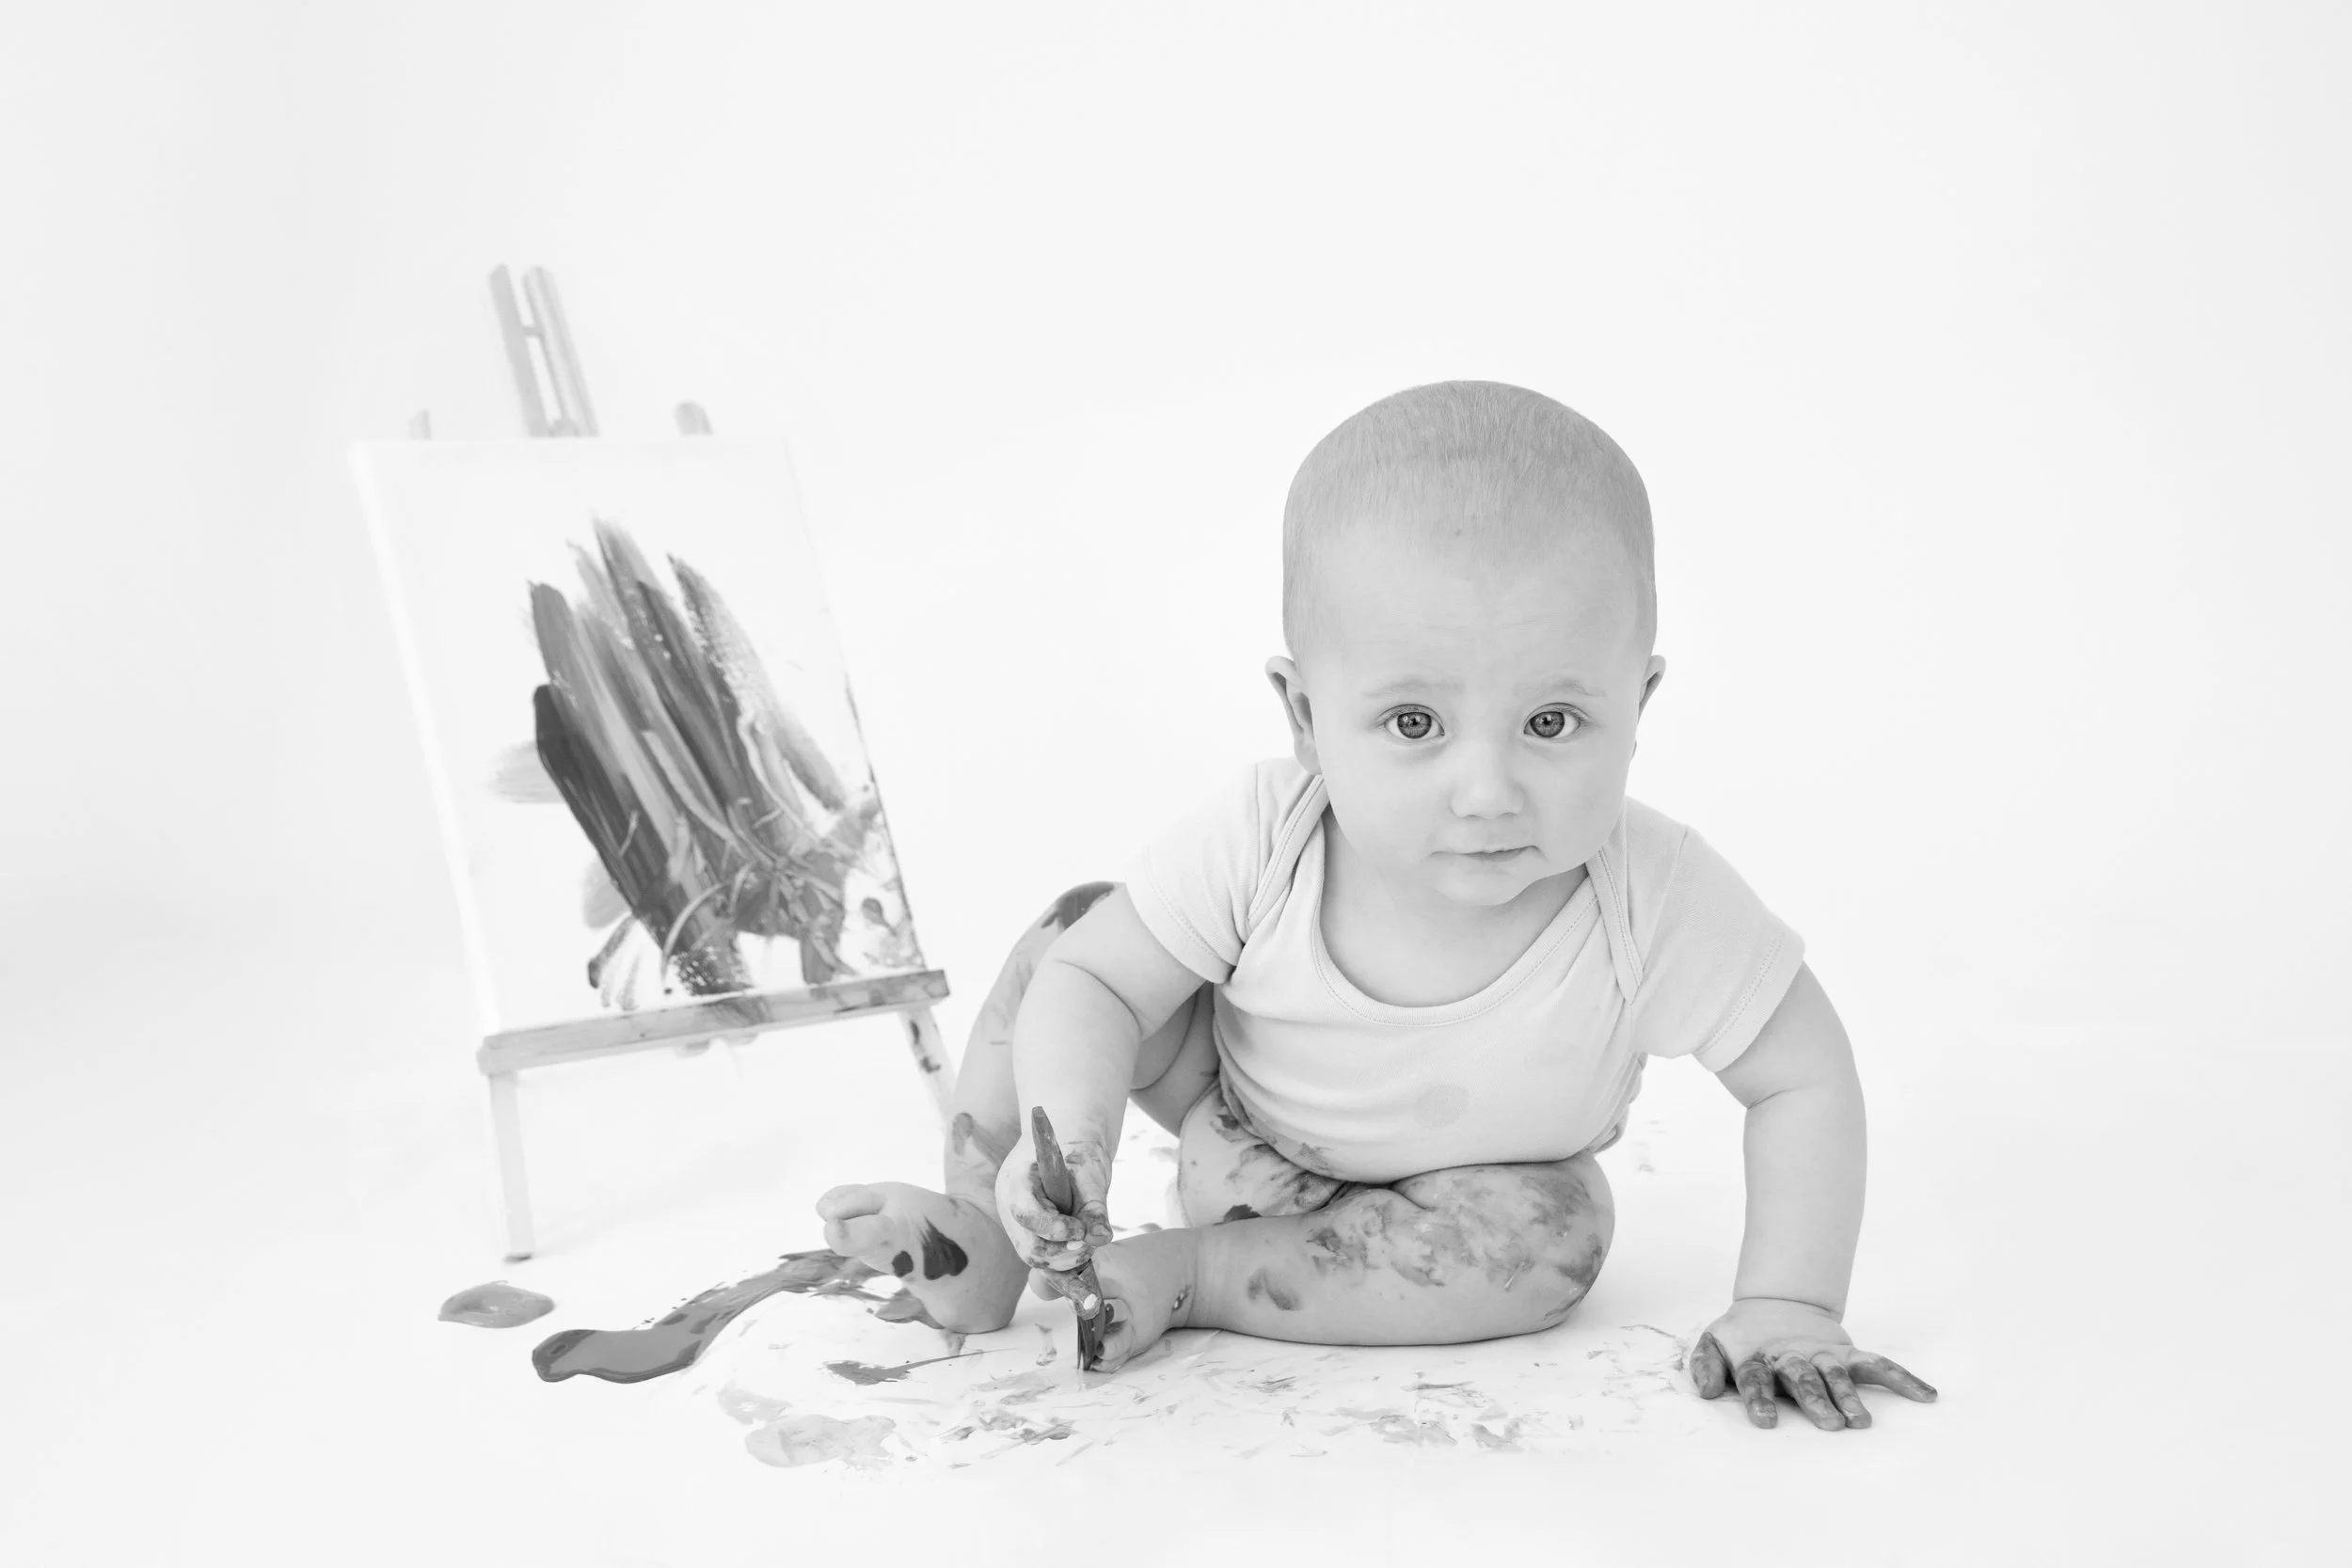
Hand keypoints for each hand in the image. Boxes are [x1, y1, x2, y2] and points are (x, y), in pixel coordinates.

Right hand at [992, 1121, 1114, 1277]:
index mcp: (1017, 1182)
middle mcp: (1010, 1210)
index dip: (1053, 1228)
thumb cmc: (1074, 1156)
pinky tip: (1087, 1302)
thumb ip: (1094, 1206)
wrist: (1060, 1152)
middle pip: (1030, 1247)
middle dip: (1064, 1253)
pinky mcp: (1032, 1243)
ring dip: (1068, 1263)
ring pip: (1037, 1261)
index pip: (1026, 1214)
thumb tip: (1102, 1239)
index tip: (1079, 1231)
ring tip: (1087, 1248)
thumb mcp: (1088, 1173)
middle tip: (1088, 1244)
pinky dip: (1068, 1282)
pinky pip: (1046, 1268)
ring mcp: (1018, 1230)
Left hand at [1691, 1298, 1937, 1430]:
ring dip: (1849, 1398)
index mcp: (1756, 1358)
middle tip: (1829, 1425)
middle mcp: (1792, 1357)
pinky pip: (1877, 1365)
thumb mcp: (1713, 1344)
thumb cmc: (1742, 1337)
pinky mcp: (1846, 1353)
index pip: (1756, 1379)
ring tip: (1861, 1423)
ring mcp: (1822, 1355)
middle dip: (1815, 1401)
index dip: (1759, 1398)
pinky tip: (1926, 1395)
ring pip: (1837, 1377)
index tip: (1765, 1421)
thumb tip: (1704, 1391)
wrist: (1774, 1304)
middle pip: (1802, 1380)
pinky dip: (1902, 1378)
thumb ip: (1705, 1365)